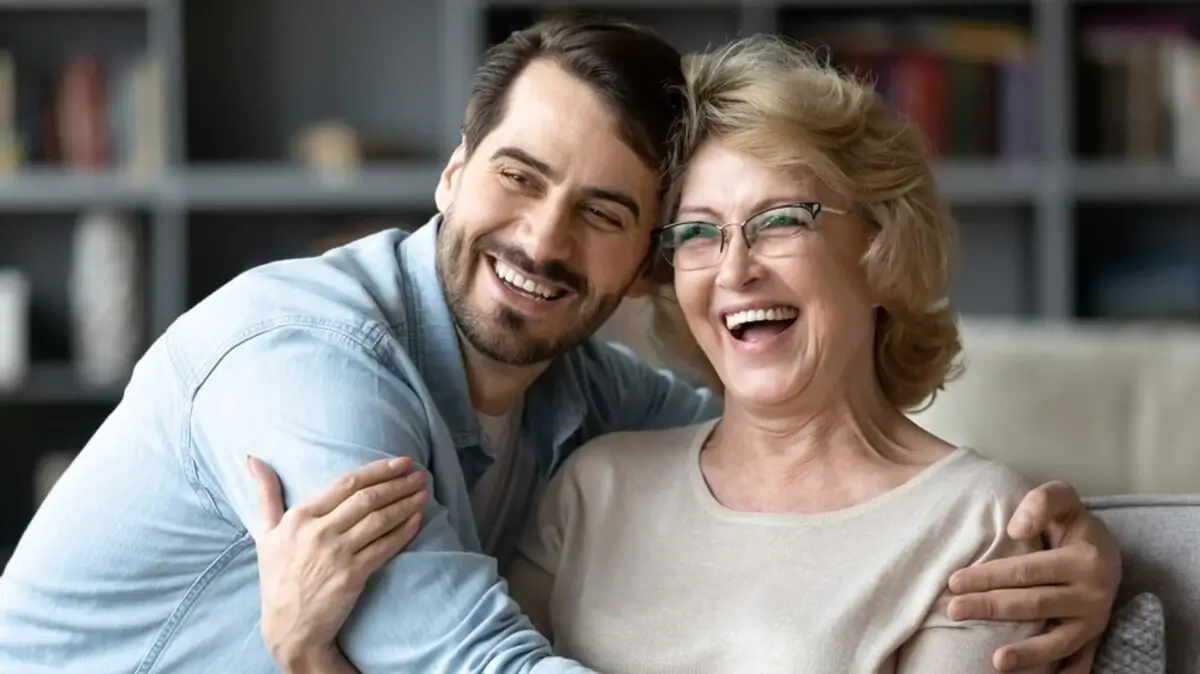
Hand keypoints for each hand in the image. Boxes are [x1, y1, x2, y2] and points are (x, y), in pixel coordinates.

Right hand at [247, 455, 428, 669]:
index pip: (346, 483)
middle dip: (398, 483)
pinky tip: (418, 518)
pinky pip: (385, 546)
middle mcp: (317, 532)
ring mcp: (336, 554)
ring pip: (379, 519)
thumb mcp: (265, 534)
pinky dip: (404, 530)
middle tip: (419, 474)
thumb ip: (265, 494)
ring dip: (406, 503)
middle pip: (367, 498)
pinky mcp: (353, 575)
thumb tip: (253, 459)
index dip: (378, 470)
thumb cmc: (278, 577)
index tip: (401, 461)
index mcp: (299, 517)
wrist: (289, 627)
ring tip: (423, 492)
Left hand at [946, 481, 1120, 672]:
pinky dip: (1063, 672)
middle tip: (953, 610)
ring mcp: (1094, 620)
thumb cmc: (1072, 522)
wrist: (1106, 548)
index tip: (954, 581)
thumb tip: (1016, 530)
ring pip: (1057, 640)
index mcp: (1083, 559)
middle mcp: (1092, 593)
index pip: (1027, 571)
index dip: (989, 576)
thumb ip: (1041, 502)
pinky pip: (1079, 660)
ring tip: (995, 662)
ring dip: (1026, 653)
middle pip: (1033, 604)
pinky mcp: (1094, 638)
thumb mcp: (1062, 499)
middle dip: (990, 608)